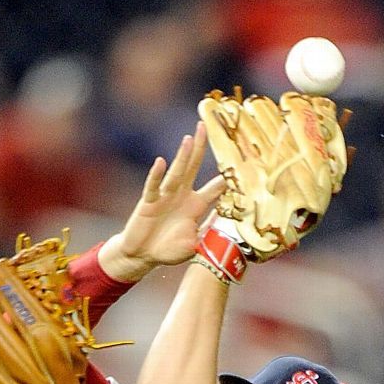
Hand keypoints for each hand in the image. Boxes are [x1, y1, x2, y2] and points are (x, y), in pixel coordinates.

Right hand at [103, 122, 226, 280]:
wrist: (142, 256)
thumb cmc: (168, 250)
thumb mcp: (196, 245)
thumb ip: (211, 234)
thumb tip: (232, 227)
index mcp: (196, 205)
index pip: (216, 187)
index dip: (228, 176)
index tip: (242, 160)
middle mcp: (181, 196)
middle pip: (194, 168)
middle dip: (201, 148)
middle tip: (209, 128)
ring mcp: (164, 197)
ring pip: (176, 173)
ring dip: (183, 157)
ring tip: (191, 139)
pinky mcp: (148, 203)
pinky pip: (153, 187)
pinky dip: (156, 175)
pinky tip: (161, 162)